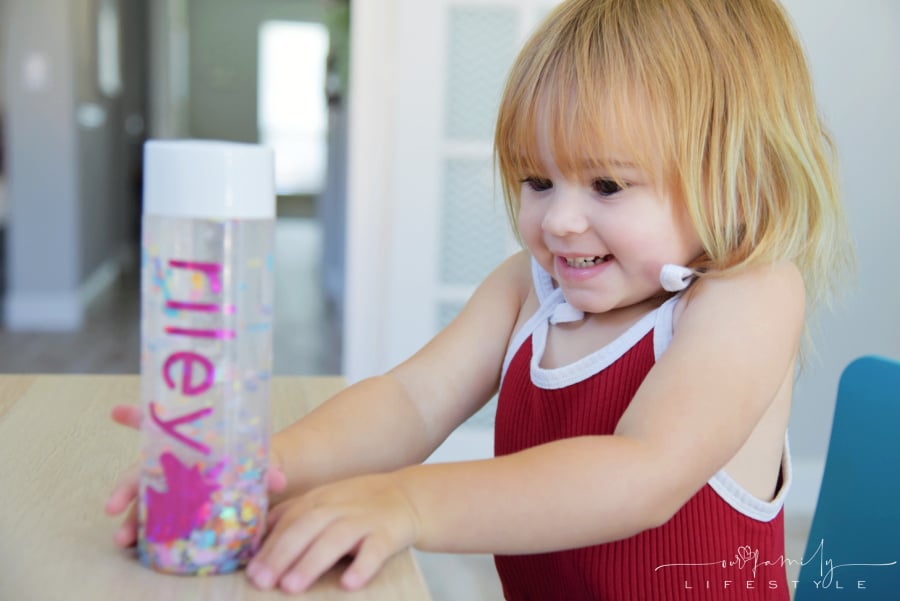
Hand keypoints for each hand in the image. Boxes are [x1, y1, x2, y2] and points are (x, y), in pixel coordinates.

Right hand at [103, 404, 286, 546]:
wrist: (263, 484)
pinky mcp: (178, 513)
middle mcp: (174, 465)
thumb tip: (279, 481)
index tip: (117, 411)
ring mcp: (173, 490)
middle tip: (112, 505)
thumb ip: (267, 471)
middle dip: (125, 488)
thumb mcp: (262, 462)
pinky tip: (137, 546)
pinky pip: (159, 522)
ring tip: (122, 538)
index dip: (138, 417)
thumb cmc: (255, 464)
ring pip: (145, 502)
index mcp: (191, 445)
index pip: (160, 426)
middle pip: (142, 472)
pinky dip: (147, 533)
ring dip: (132, 519)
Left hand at [246, 472, 421, 593]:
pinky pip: (376, 550)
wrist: (407, 496)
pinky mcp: (388, 533)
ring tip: (292, 586)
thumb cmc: (358, 505)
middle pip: (307, 527)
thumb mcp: (324, 501)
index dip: (268, 545)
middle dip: (282, 554)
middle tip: (262, 580)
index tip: (251, 571)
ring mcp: (364, 519)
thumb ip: (292, 515)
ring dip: (312, 561)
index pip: (289, 520)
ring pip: (336, 538)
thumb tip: (256, 537)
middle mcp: (339, 507)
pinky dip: (363, 565)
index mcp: (319, 500)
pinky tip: (349, 584)